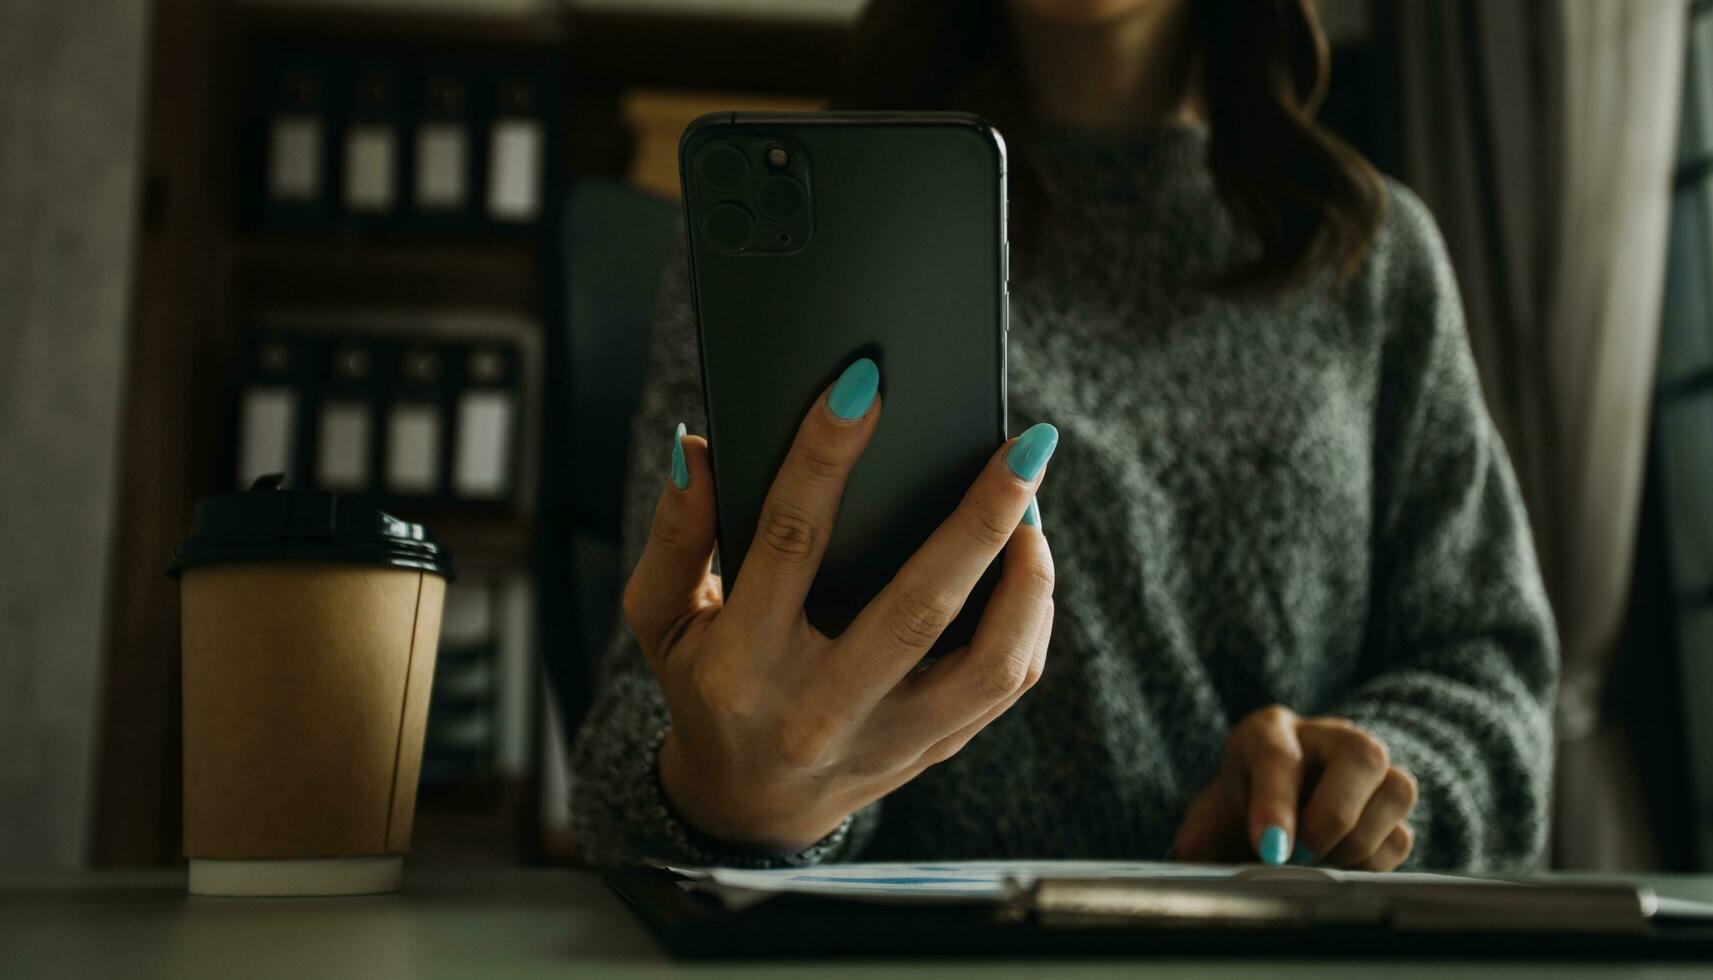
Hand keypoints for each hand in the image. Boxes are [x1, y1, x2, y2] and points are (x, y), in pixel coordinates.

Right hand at [623, 358, 1057, 852]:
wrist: (749, 804)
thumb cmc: (703, 686)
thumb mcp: (662, 619)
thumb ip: (675, 534)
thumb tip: (699, 449)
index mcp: (742, 666)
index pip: (789, 544)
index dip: (824, 458)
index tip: (865, 382)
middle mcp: (820, 709)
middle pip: (917, 608)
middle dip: (978, 519)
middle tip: (1023, 445)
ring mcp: (887, 739)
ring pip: (987, 661)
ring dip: (1027, 576)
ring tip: (1033, 503)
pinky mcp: (934, 747)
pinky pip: (1005, 683)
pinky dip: (1031, 615)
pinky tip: (1029, 557)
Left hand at [1172, 706, 1417, 869]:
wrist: (1261, 820)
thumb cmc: (1233, 818)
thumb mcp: (1206, 823)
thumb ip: (1199, 843)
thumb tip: (1196, 862)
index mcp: (1268, 730)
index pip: (1278, 755)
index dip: (1276, 803)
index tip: (1270, 849)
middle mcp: (1328, 737)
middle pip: (1359, 756)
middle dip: (1331, 818)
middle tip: (1298, 856)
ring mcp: (1369, 769)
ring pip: (1396, 789)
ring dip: (1358, 842)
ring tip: (1319, 863)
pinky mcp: (1392, 806)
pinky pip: (1403, 834)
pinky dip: (1373, 862)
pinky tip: (1339, 868)